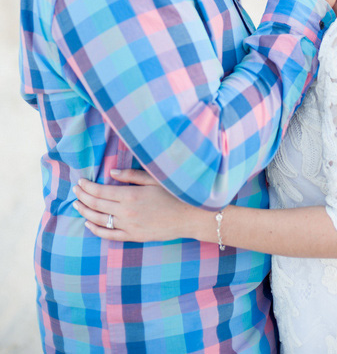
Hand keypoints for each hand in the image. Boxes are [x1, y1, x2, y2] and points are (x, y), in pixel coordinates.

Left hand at [73, 169, 196, 241]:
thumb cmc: (173, 194)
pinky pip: (109, 235)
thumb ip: (131, 176)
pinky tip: (88, 223)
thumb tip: (111, 173)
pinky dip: (95, 229)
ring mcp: (128, 226)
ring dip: (85, 211)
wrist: (188, 217)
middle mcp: (126, 212)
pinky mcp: (133, 237)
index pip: (100, 191)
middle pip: (96, 204)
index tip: (80, 181)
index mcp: (130, 195)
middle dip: (82, 196)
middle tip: (74, 190)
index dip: (87, 186)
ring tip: (77, 205)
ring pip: (99, 220)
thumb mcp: (153, 179)